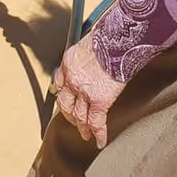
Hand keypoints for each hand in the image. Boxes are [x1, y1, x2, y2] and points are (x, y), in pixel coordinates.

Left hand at [54, 34, 125, 148]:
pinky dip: (99, 133)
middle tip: (74, 121)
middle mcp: (72, 79)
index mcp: (69, 62)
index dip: (63, 93)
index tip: (65, 97)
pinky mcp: (99, 101)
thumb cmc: (107, 35)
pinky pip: (96, 121)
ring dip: (82, 127)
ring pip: (79, 115)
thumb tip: (96, 53)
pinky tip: (100, 140)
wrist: (116, 39)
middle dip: (69, 115)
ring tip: (86, 134)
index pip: (60, 82)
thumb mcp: (89, 40)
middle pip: (66, 103)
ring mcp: (84, 92)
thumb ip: (88, 51)